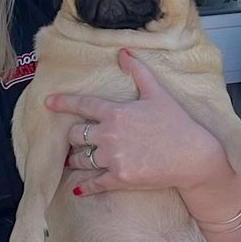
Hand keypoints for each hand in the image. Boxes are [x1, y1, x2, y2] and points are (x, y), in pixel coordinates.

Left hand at [47, 52, 227, 197]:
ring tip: (72, 160)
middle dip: (72, 136)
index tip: (48, 103)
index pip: (83, 105)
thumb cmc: (177, 123)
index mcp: (116, 112)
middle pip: (76, 134)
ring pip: (81, 159)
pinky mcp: (119, 178)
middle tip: (73, 139)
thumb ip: (138, 72)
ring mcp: (112, 158)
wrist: (192, 156)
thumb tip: (122, 52)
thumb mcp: (157, 94)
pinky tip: (78, 190)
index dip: (63, 103)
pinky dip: (84, 187)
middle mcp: (109, 134)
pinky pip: (93, 183)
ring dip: (75, 159)